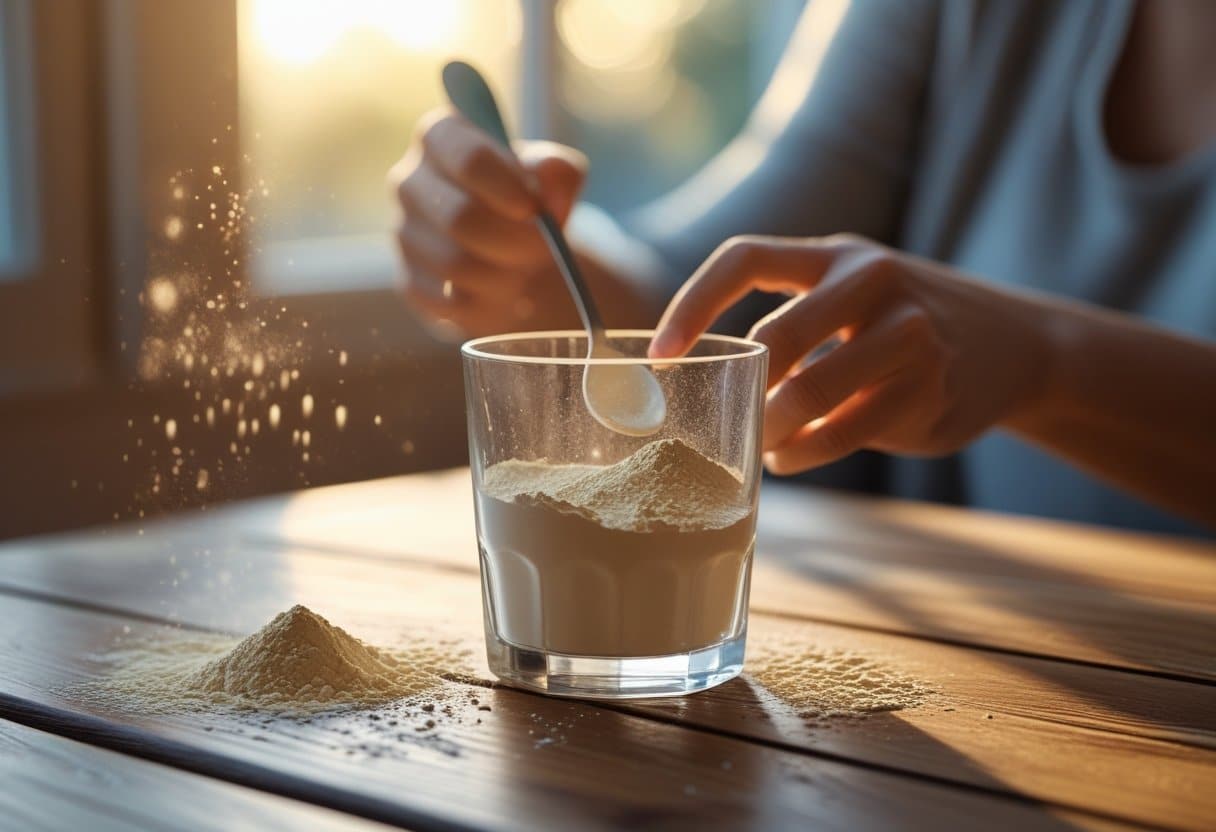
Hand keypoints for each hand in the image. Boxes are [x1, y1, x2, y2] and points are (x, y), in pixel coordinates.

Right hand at [389, 109, 587, 336]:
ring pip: (454, 262)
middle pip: (459, 216)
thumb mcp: (554, 181)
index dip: (505, 185)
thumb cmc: (529, 207)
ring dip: (504, 273)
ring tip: (525, 270)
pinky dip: (485, 300)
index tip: (532, 208)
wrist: (516, 261)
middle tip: (543, 248)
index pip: (467, 156)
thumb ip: (557, 171)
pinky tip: (499, 289)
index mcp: (441, 136)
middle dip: (512, 239)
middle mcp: (409, 180)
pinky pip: (448, 299)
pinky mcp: (409, 280)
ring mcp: (403, 232)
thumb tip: (545, 174)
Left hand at [649, 234, 1053, 474]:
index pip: (745, 259)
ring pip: (810, 393)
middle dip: (742, 390)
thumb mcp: (853, 296)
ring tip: (761, 445)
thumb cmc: (904, 323)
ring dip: (770, 430)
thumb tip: (704, 378)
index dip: (693, 303)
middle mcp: (873, 281)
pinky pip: (843, 434)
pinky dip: (804, 454)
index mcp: (836, 255)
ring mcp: (908, 333)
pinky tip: (791, 458)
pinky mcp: (929, 389)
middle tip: (720, 422)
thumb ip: (794, 321)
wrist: (1017, 344)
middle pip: (778, 337)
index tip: (659, 353)